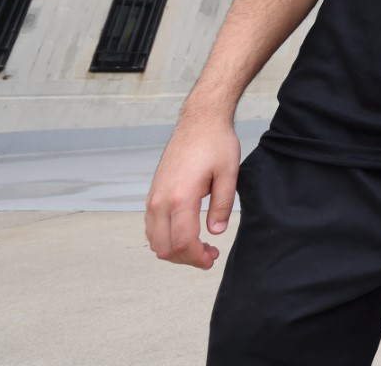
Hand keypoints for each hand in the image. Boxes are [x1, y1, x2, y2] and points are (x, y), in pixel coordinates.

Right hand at [144, 118, 241, 268]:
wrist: (199, 120)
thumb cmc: (216, 143)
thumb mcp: (228, 173)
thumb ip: (222, 205)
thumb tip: (216, 231)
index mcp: (180, 197)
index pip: (182, 242)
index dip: (197, 258)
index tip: (212, 259)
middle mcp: (160, 200)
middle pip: (164, 248)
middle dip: (186, 258)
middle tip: (209, 255)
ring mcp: (153, 197)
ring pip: (154, 240)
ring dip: (175, 250)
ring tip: (200, 245)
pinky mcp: (153, 193)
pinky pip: (152, 227)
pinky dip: (166, 238)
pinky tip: (186, 233)